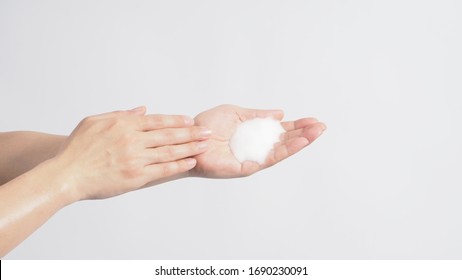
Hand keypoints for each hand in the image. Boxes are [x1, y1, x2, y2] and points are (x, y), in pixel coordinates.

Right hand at [54, 107, 209, 199]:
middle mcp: (133, 140)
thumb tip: (142, 110)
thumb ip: (120, 114)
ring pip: (169, 151)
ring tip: (204, 146)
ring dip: (190, 148)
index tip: (191, 121)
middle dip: (191, 133)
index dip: (177, 121)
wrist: (67, 174)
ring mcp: (136, 159)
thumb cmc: (77, 148)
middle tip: (207, 132)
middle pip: (169, 135)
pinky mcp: (136, 176)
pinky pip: (163, 170)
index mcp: (124, 124)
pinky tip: (191, 162)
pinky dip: (179, 165)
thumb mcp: (94, 121)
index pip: (157, 121)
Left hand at [189, 104, 325, 177]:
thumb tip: (279, 113)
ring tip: (315, 134)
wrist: (189, 138)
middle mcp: (256, 147)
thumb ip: (257, 115)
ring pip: (281, 151)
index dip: (297, 126)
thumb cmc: (208, 126)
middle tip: (321, 126)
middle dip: (304, 134)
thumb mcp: (236, 113)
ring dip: (299, 142)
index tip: (313, 120)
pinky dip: (284, 151)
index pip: (280, 131)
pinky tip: (297, 143)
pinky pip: (268, 159)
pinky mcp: (245, 167)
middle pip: (285, 141)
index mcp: (254, 134)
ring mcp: (252, 158)